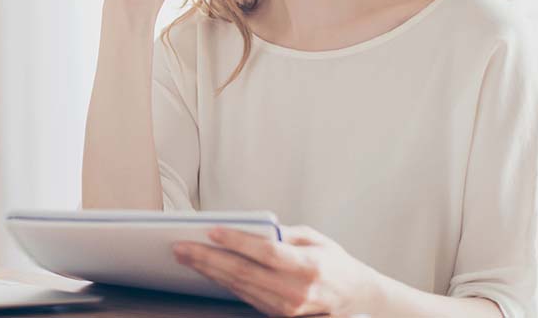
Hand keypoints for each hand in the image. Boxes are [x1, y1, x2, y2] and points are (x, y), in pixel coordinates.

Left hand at [172, 225, 381, 317]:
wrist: (356, 297)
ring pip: (239, 287)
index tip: (211, 230)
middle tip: (181, 245)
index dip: (237, 242)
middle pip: (244, 273)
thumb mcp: (316, 238)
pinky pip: (245, 297)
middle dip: (208, 258)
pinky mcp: (279, 315)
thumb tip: (250, 227)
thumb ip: (283, 234)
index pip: (266, 252)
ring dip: (208, 271)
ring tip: (185, 256)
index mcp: (309, 266)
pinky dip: (222, 282)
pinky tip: (206, 270)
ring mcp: (287, 307)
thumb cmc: (334, 262)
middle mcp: (297, 291)